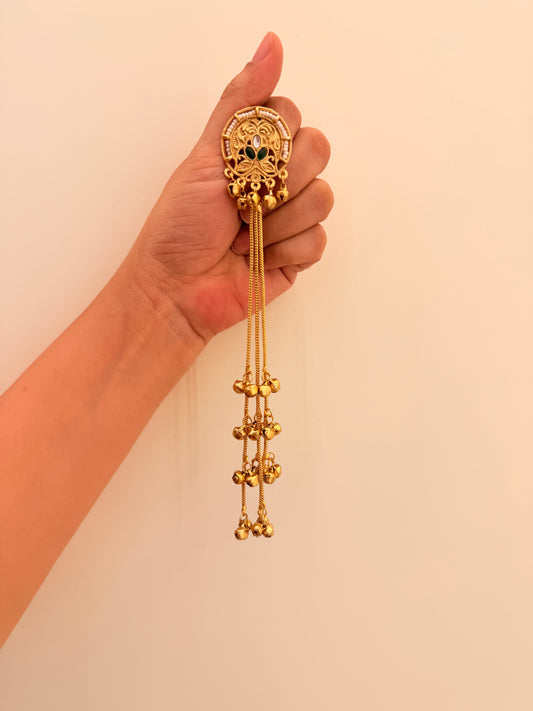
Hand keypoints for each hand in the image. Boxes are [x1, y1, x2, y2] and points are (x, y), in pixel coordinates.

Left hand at [126, 32, 333, 345]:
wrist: (175, 290)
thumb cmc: (179, 226)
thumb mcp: (205, 155)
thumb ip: (242, 102)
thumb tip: (272, 42)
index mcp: (255, 149)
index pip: (292, 116)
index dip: (271, 139)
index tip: (238, 163)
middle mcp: (279, 177)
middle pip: (318, 150)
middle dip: (276, 181)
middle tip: (241, 202)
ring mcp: (293, 215)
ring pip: (323, 197)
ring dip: (277, 221)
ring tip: (244, 236)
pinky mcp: (301, 252)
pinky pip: (319, 240)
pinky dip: (284, 251)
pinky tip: (258, 259)